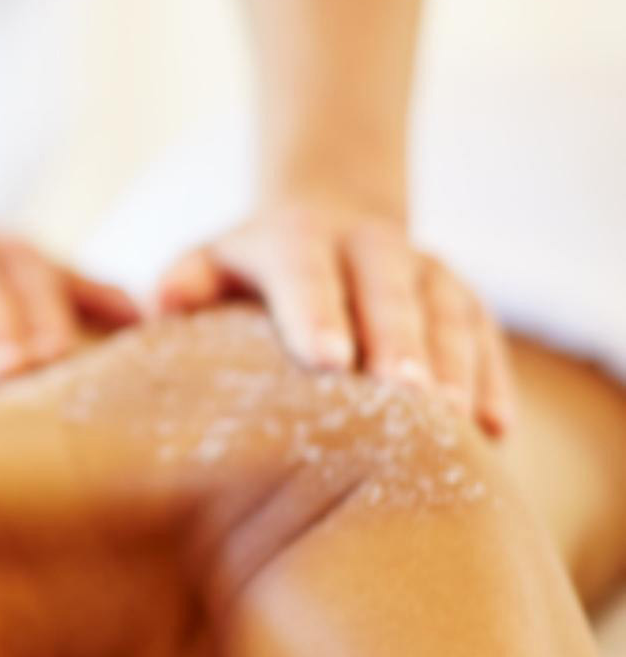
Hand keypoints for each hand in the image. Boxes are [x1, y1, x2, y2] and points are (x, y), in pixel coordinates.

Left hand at [156, 202, 514, 434]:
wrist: (331, 225)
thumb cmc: (249, 275)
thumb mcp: (208, 265)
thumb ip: (184, 282)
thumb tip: (161, 303)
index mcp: (296, 239)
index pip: (306, 272)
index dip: (318, 313)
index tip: (330, 362)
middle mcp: (370, 244)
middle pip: (390, 290)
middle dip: (400, 341)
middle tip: (409, 397)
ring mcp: (426, 271)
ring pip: (448, 313)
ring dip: (454, 365)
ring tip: (456, 424)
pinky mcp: (466, 301)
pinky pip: (486, 337)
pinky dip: (492, 379)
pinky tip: (495, 430)